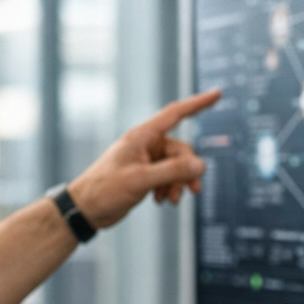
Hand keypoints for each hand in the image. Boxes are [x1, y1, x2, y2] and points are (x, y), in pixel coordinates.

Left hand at [67, 89, 221, 228]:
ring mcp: (146, 160)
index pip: (175, 113)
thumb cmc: (105, 189)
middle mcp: (146, 145)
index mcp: (142, 136)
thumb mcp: (141, 180)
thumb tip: (200, 165)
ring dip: (178, 183)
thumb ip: (172, 171)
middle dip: (187, 171)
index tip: (217, 94)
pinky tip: (160, 200)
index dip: (198, 103)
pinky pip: (168, 177)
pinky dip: (169, 189)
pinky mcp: (145, 175)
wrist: (86, 209)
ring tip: (170, 200)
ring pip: (177, 167)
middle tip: (191, 190)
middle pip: (181, 150)